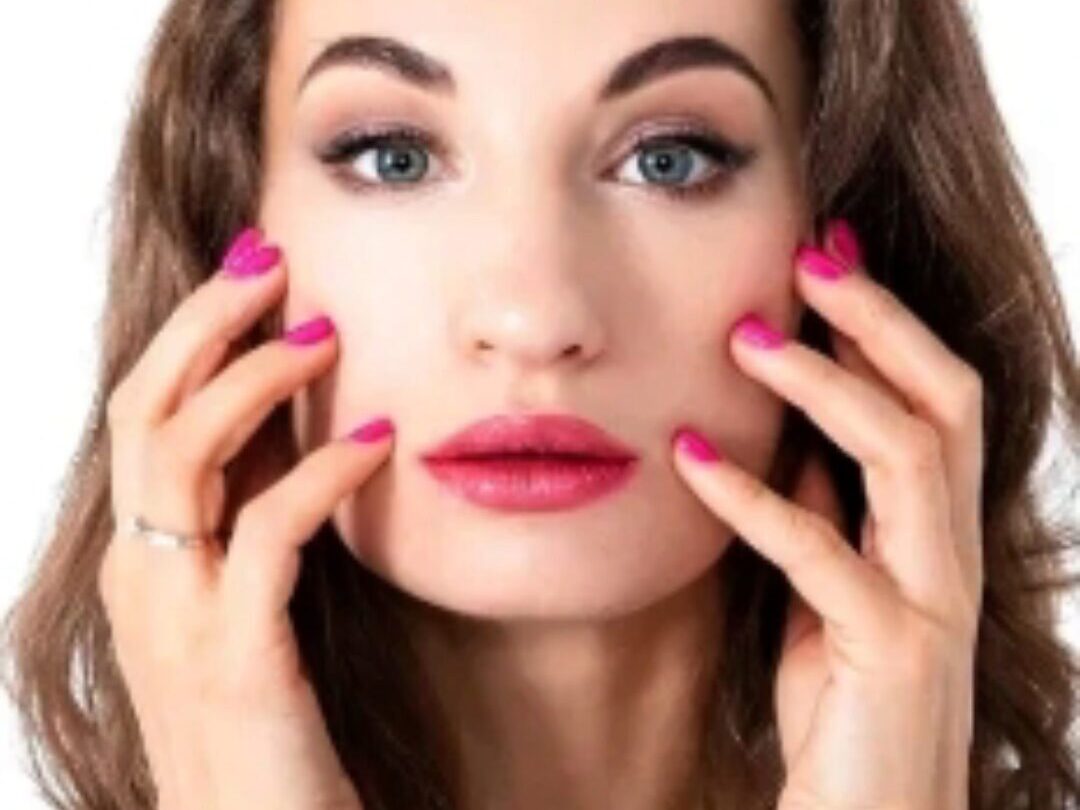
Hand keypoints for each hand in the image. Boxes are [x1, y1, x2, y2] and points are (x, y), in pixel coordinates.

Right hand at [99, 227, 392, 809]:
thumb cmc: (271, 719)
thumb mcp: (252, 603)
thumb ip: (255, 519)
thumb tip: (298, 428)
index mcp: (147, 558)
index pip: (146, 412)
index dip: (193, 331)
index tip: (257, 268)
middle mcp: (144, 577)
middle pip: (146, 410)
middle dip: (205, 323)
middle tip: (273, 260)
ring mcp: (177, 620)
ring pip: (182, 458)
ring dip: (253, 382)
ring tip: (325, 335)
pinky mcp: (236, 662)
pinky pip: (268, 538)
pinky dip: (320, 476)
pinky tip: (377, 442)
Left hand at [672, 219, 983, 809]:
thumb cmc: (844, 701)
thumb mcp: (833, 590)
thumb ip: (832, 514)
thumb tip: (801, 439)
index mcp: (934, 531)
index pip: (936, 398)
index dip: (884, 322)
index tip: (824, 254)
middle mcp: (951, 553)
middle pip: (946, 402)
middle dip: (877, 321)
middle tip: (806, 256)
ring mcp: (933, 601)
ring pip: (906, 456)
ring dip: (826, 386)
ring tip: (745, 338)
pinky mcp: (890, 651)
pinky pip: (823, 554)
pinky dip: (754, 498)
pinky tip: (690, 459)